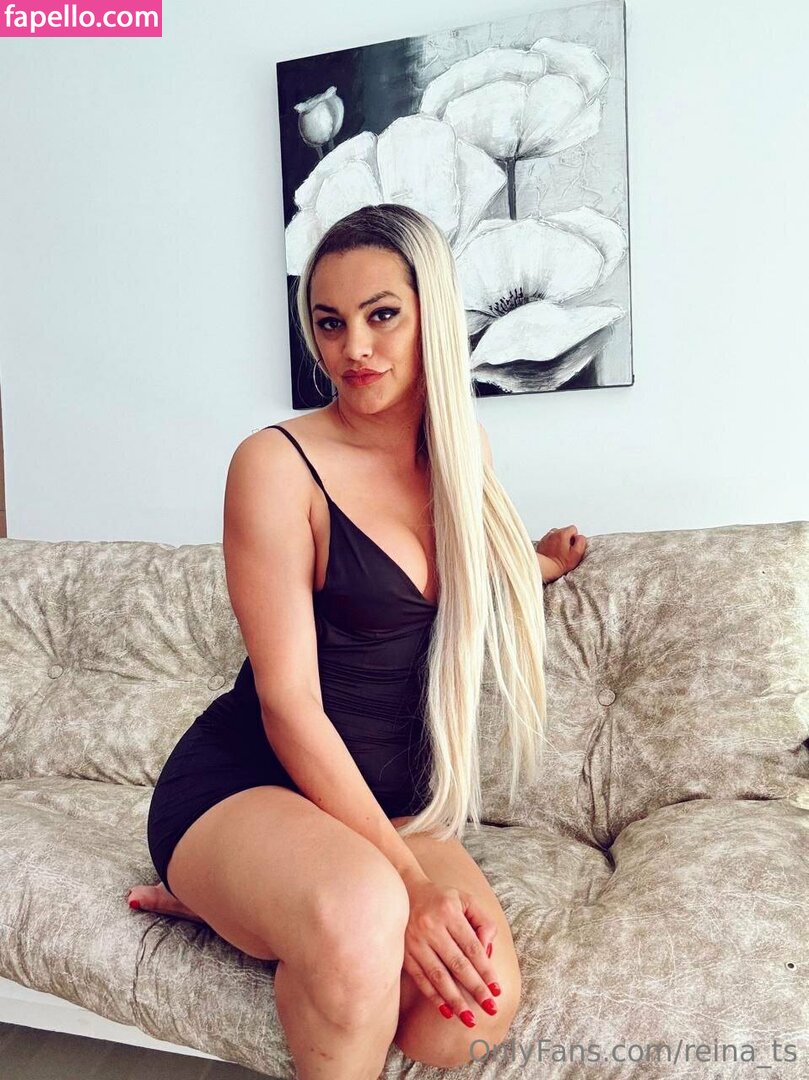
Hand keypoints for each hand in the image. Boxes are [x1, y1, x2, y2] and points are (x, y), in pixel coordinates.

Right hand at [402, 878, 499, 1027]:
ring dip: (455, 1000)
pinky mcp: (403, 952)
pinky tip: (446, 1011)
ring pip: (438, 976)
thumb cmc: (443, 899)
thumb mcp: (466, 900)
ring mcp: (414, 940)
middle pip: (457, 964)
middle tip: (490, 1008)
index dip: (486, 970)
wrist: (404, 892)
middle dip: (475, 989)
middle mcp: (430, 926)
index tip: (497, 990)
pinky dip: (433, 996)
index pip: (472, 947)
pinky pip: (420, 979)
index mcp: (448, 911)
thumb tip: (488, 952)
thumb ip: (483, 922)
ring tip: (469, 1019)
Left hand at [536, 524, 587, 581]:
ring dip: (558, 541)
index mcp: (562, 534)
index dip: (575, 538)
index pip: (573, 529)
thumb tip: (579, 536)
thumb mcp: (577, 553)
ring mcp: (546, 537)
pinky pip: (549, 540)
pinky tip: (552, 552)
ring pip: (556, 535)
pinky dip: (551, 544)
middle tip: (566, 551)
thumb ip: (581, 541)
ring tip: (559, 551)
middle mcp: (553, 533)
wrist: (546, 568)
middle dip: (566, 539)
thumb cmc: (561, 562)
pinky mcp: (541, 543)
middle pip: (564, 531)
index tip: (572, 546)